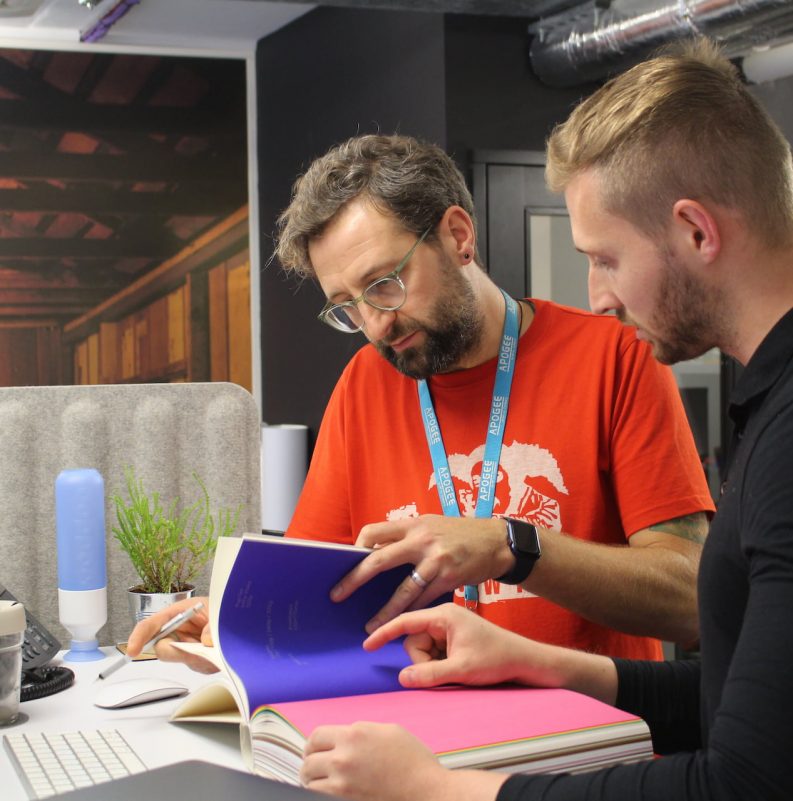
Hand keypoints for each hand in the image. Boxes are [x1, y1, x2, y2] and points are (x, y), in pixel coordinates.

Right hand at [125, 595, 217, 673]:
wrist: (233, 622)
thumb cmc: (220, 610)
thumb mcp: (218, 610)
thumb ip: (213, 625)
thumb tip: (207, 640)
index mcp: (176, 613)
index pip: (151, 624)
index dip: (139, 637)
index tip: (133, 650)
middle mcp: (176, 631)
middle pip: (162, 648)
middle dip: (177, 652)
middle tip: (198, 649)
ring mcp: (183, 647)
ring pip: (181, 659)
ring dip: (198, 657)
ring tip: (214, 646)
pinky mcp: (193, 659)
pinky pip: (195, 666)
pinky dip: (207, 662)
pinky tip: (216, 652)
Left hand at [301, 722, 508, 800]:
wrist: (426, 791)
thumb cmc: (414, 762)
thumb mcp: (389, 731)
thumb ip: (362, 730)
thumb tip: (345, 736)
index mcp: (355, 734)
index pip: (317, 736)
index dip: (315, 743)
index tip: (316, 749)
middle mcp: (344, 756)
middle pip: (309, 759)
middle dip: (311, 761)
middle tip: (316, 766)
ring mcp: (343, 782)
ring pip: (309, 780)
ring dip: (313, 780)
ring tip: (320, 781)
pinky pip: (318, 796)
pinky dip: (319, 793)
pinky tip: (328, 792)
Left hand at [330, 515, 512, 631]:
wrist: (496, 542)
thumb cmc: (459, 534)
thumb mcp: (431, 525)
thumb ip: (406, 537)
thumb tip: (375, 552)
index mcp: (413, 524)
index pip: (373, 531)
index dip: (357, 547)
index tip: (347, 562)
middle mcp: (421, 540)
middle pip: (378, 560)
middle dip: (354, 579)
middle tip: (337, 595)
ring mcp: (435, 560)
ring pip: (402, 591)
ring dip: (384, 611)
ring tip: (370, 627)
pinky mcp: (449, 579)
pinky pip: (424, 600)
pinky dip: (411, 613)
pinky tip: (402, 625)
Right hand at [366, 604, 619, 703]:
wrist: (525, 660)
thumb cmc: (497, 659)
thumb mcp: (462, 670)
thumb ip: (429, 675)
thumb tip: (402, 678)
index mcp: (443, 615)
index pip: (405, 621)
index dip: (384, 633)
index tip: (367, 645)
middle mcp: (443, 617)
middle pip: (414, 641)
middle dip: (423, 660)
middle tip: (446, 671)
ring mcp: (448, 627)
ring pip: (423, 649)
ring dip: (433, 664)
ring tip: (457, 669)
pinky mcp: (453, 638)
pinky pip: (434, 652)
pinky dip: (440, 664)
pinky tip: (457, 667)